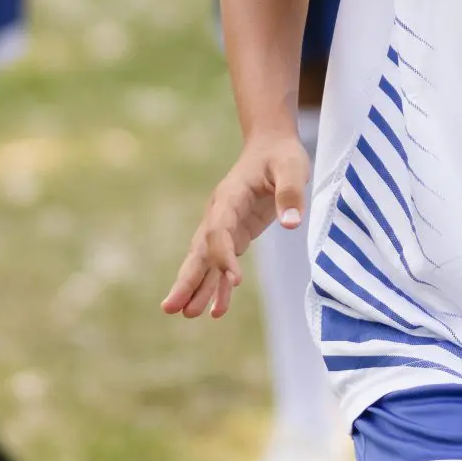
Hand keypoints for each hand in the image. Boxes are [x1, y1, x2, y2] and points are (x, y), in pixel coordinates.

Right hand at [161, 130, 312, 321]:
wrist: (270, 146)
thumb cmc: (281, 155)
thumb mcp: (291, 167)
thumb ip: (290, 193)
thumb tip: (291, 224)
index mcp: (229, 197)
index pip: (218, 230)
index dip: (223, 255)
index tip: (236, 280)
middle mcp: (220, 213)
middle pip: (199, 250)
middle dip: (186, 279)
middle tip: (170, 307)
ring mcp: (224, 225)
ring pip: (205, 261)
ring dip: (196, 288)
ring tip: (187, 315)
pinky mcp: (235, 234)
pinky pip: (222, 265)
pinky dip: (219, 286)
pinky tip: (217, 310)